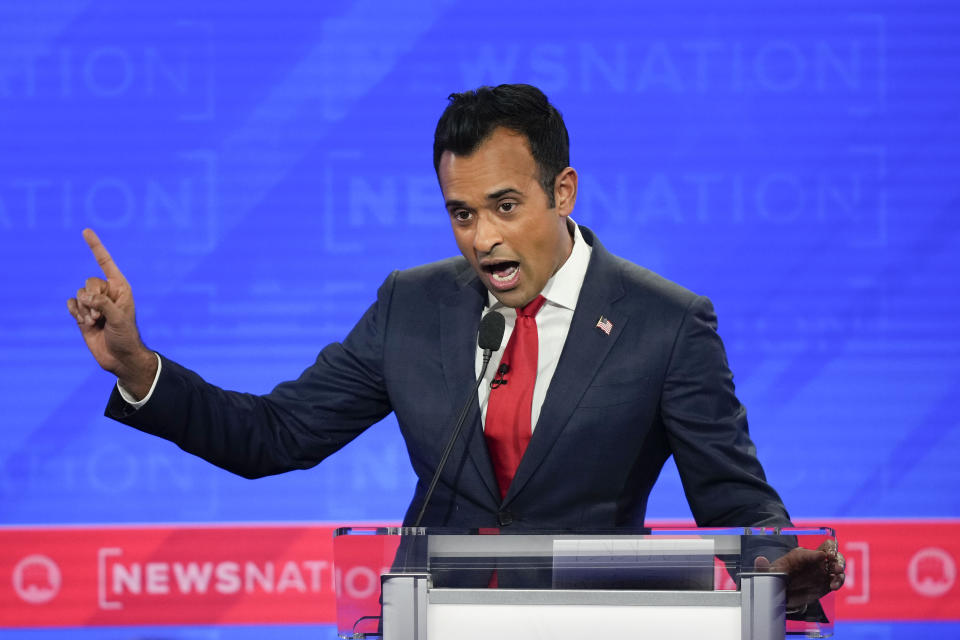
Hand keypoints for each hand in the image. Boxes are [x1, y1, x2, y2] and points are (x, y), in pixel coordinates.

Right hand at [66, 229, 156, 398]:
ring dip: (84, 310)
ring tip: (96, 323)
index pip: (105, 263)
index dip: (95, 247)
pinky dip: (75, 313)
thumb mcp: (119, 319)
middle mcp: (106, 292)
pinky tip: (85, 323)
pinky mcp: (82, 313)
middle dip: (92, 300)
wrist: (119, 357)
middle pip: (88, 282)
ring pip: (78, 294)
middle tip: (101, 316)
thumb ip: (104, 303)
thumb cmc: (126, 336)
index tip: (85, 231)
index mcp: (120, 287)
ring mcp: (94, 303)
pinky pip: (70, 303)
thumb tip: (86, 296)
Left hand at [754, 539, 844, 610]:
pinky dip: (838, 582)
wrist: (783, 594)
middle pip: (828, 552)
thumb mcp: (768, 574)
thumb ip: (764, 568)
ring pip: (836, 565)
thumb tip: (759, 560)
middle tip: (836, 565)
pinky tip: (833, 586)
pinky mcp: (826, 582)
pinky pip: (837, 579)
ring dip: (839, 571)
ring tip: (835, 581)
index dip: (816, 553)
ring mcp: (821, 571)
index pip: (810, 552)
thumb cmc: (775, 579)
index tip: (822, 556)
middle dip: (834, 557)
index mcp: (799, 555)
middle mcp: (812, 561)